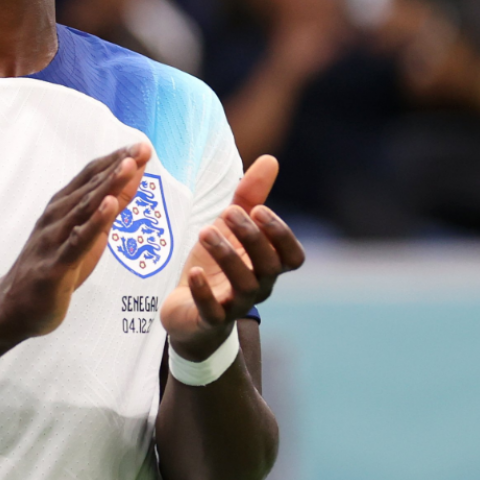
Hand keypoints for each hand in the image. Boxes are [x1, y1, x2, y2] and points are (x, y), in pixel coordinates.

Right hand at [0, 143, 151, 340]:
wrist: (14, 307)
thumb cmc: (53, 267)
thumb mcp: (86, 236)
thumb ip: (108, 210)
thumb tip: (133, 182)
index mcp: (62, 208)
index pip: (92, 177)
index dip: (117, 160)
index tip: (142, 146)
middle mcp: (56, 217)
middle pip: (90, 186)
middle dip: (118, 166)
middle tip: (142, 148)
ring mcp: (54, 239)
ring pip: (84, 208)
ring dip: (108, 185)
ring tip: (129, 165)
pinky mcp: (55, 265)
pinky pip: (77, 241)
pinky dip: (94, 222)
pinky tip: (109, 206)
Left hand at [160, 156, 305, 360]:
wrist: (187, 311)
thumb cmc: (215, 265)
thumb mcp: (229, 228)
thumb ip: (249, 196)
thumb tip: (270, 159)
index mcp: (267, 265)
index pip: (293, 256)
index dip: (281, 235)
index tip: (258, 209)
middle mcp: (258, 287)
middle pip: (269, 266)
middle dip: (251, 237)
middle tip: (228, 212)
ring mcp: (235, 305)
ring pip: (244, 286)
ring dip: (227, 256)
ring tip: (206, 231)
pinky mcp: (209, 320)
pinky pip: (213, 311)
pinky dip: (205, 292)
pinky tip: (195, 271)